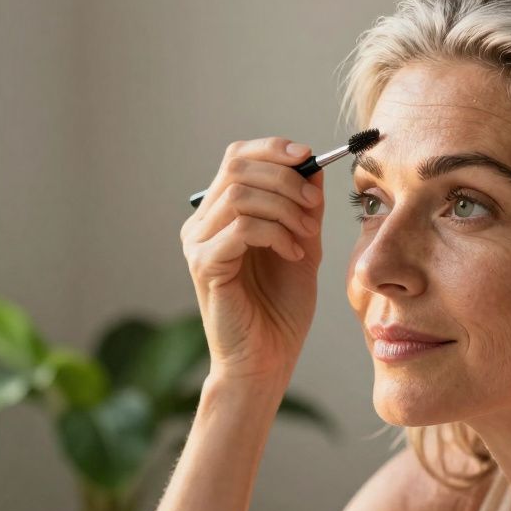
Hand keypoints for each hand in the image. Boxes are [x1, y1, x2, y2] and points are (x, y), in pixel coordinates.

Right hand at [181, 137, 322, 382]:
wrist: (266, 361)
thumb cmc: (280, 310)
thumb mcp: (302, 245)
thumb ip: (304, 207)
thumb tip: (311, 164)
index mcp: (220, 215)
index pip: (238, 158)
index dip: (273, 149)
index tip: (308, 157)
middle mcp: (201, 224)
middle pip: (237, 167)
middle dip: (285, 178)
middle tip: (313, 205)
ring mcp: (198, 244)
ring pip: (241, 194)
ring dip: (285, 209)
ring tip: (306, 237)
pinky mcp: (204, 266)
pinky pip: (242, 227)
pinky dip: (276, 233)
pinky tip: (293, 253)